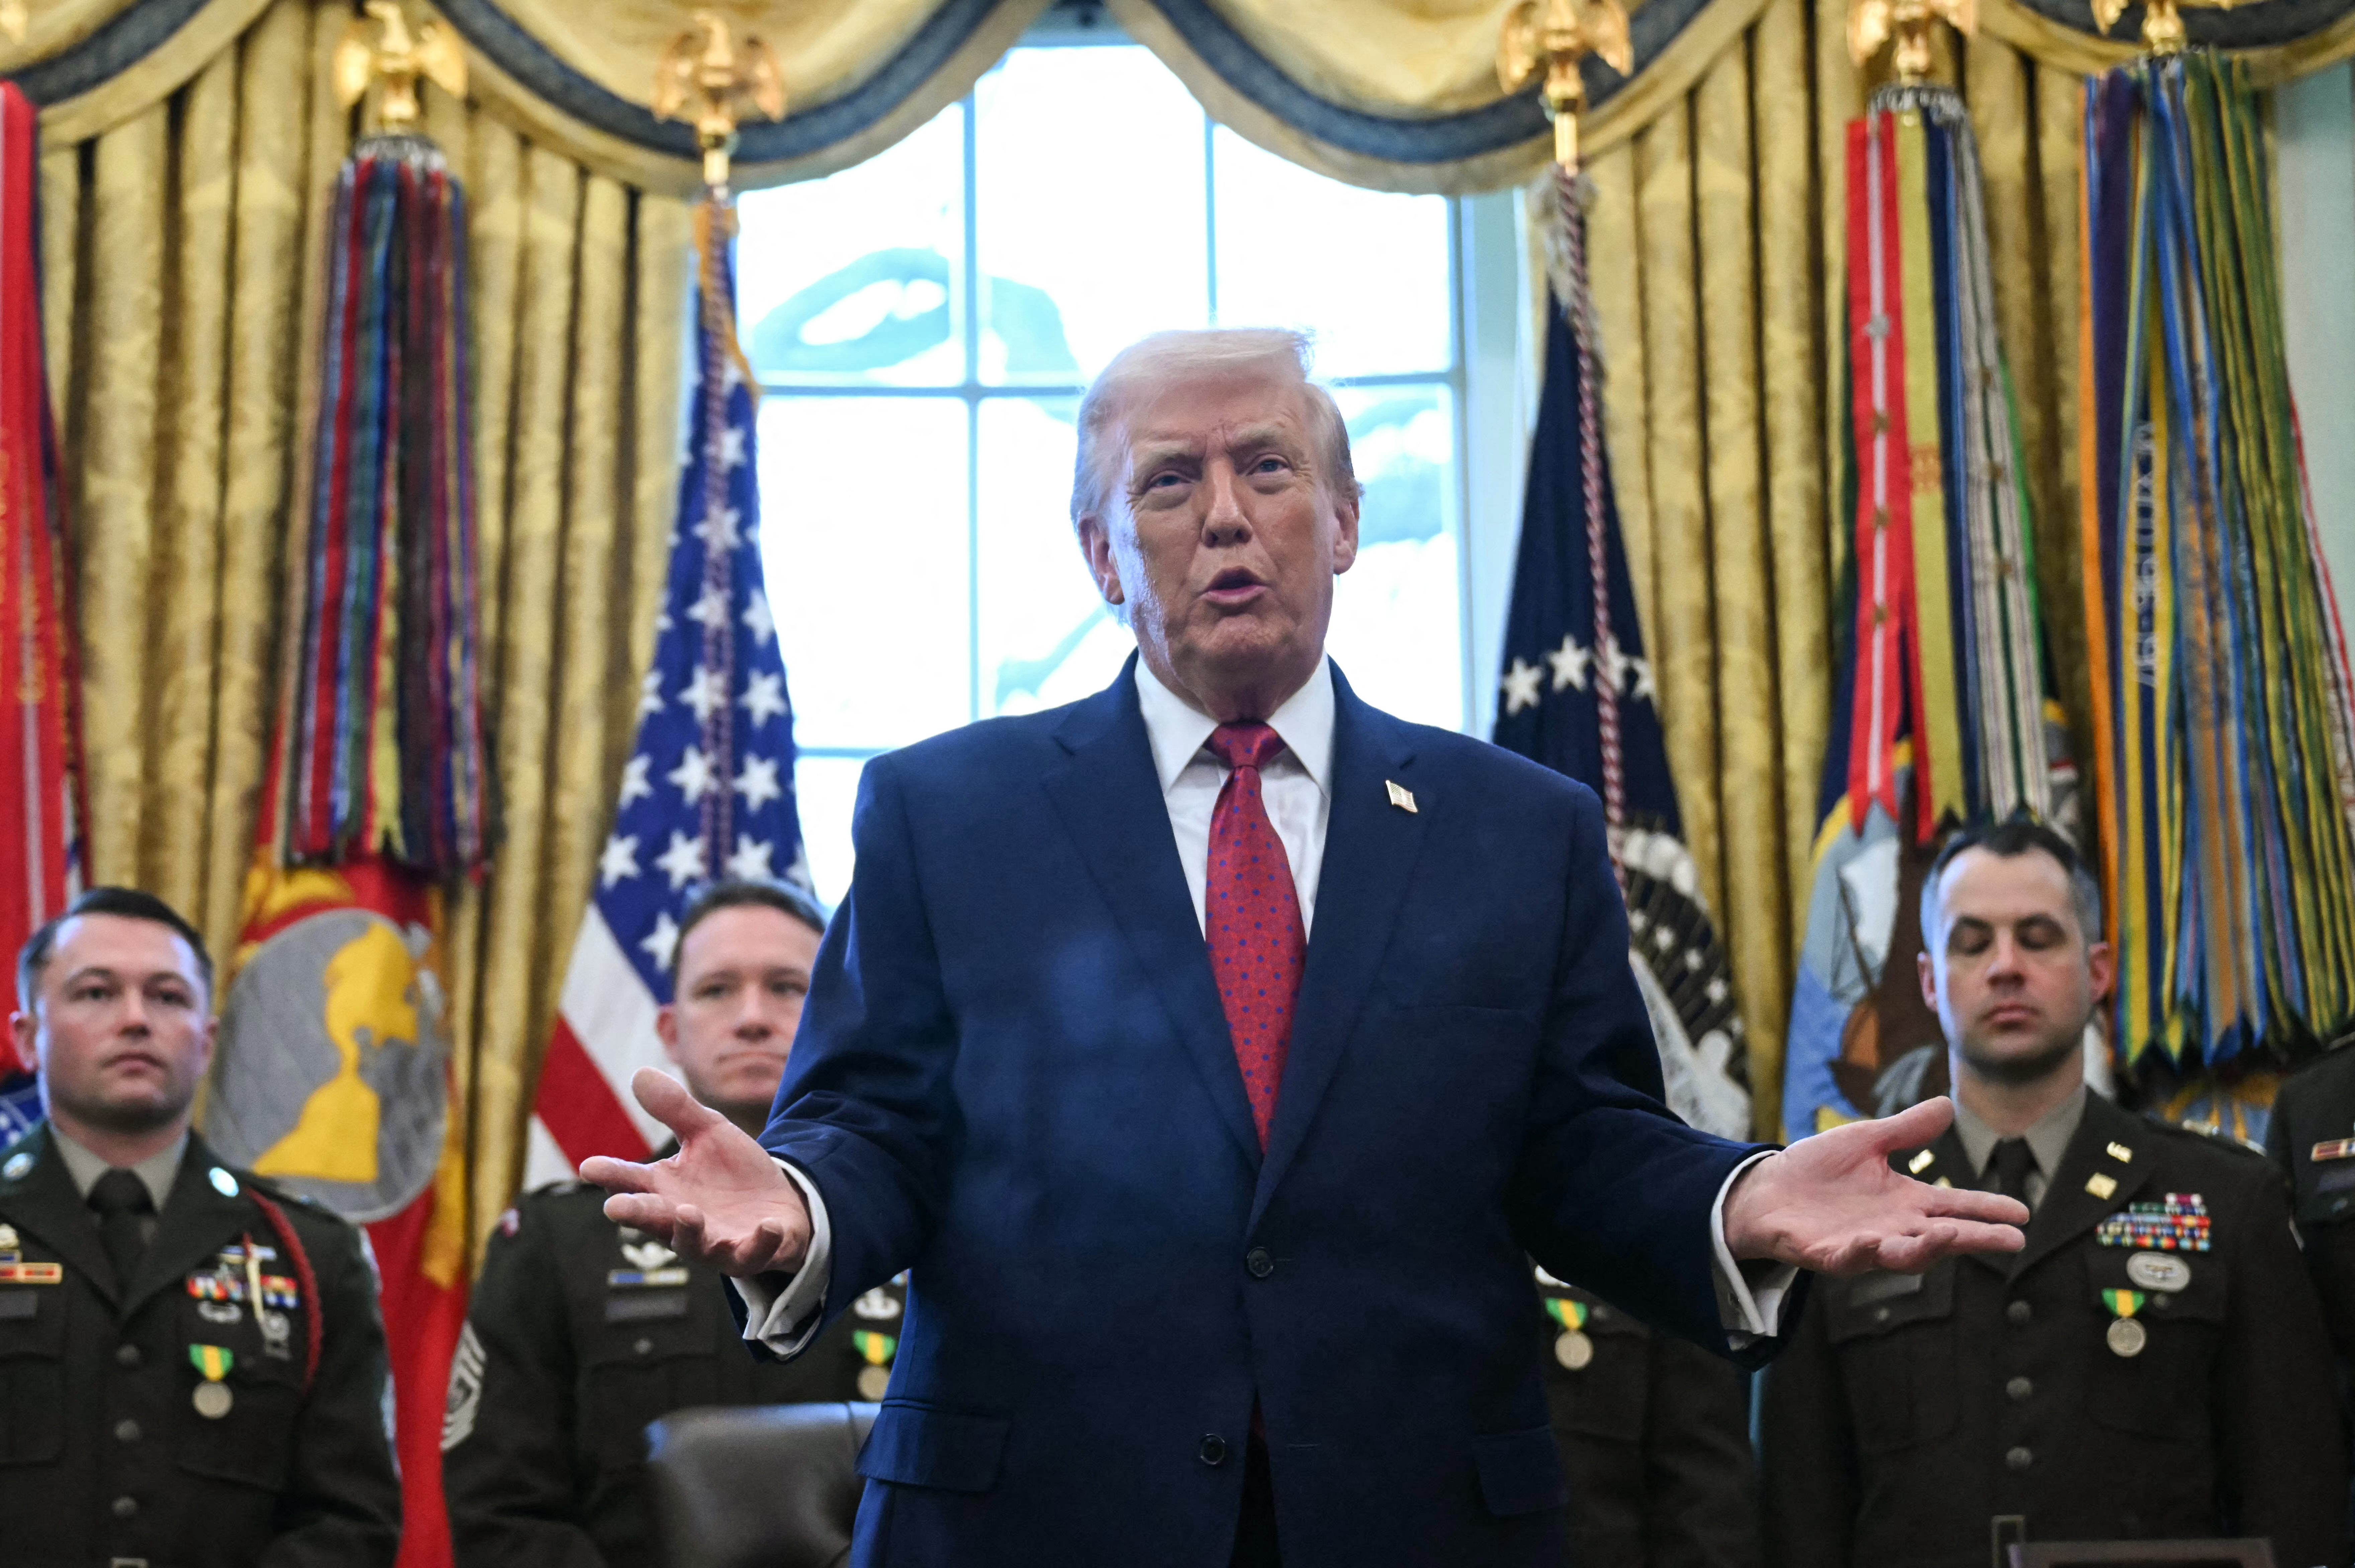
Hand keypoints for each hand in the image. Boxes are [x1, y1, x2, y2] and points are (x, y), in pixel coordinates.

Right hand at [580, 1068, 811, 1277]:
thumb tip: (640, 1073)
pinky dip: (759, 1242)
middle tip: (615, 1207)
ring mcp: (715, 1242)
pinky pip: (752, 1253)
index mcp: (666, 1190)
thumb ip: (676, 1109)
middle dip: (635, 1214)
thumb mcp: (709, 1133)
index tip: (589, 1167)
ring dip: (690, 1231)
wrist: (780, 1206)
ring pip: (695, 1244)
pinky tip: (767, 1225)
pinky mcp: (750, 1253)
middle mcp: (682, 1221)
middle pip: (653, 1219)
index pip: (631, 1181)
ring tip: (688, 1212)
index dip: (610, 1174)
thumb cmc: (733, 1172)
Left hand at [1722, 1097, 2027, 1273]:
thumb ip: (1906, 1130)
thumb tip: (1949, 1105)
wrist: (1767, 1188)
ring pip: (1903, 1255)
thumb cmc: (1819, 1168)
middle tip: (2013, 1240)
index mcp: (1905, 1202)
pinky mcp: (1828, 1254)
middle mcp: (1892, 1227)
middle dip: (1976, 1239)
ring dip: (1927, 1249)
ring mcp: (1863, 1244)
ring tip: (1951, 1237)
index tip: (2022, 1214)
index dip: (1987, 1210)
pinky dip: (1862, 1252)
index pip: (1956, 1207)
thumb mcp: (1866, 1141)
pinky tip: (1873, 1242)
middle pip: (1943, 1237)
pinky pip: (1849, 1258)